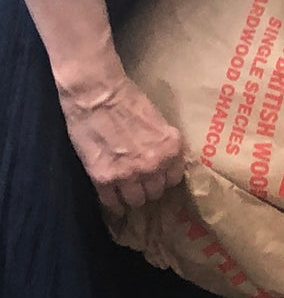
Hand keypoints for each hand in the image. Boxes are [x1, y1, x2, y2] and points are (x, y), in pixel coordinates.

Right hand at [60, 75, 185, 213]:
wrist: (95, 93)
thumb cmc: (127, 99)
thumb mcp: (159, 122)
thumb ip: (165, 145)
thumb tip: (167, 162)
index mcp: (172, 150)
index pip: (174, 179)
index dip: (163, 178)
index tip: (157, 177)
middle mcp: (154, 166)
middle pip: (156, 192)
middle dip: (148, 188)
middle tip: (139, 183)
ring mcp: (129, 174)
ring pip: (136, 201)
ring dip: (131, 197)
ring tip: (125, 192)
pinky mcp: (104, 178)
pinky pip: (112, 202)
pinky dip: (113, 204)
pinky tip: (113, 201)